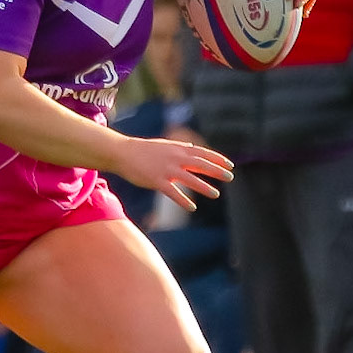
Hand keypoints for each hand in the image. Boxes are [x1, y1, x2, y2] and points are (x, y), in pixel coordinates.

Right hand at [112, 135, 233, 212]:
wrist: (123, 153)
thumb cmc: (143, 149)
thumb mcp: (164, 144)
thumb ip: (179, 147)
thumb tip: (191, 147)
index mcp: (177, 149)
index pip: (202, 153)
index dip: (217, 159)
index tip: (230, 165)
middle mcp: (175, 158)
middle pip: (200, 164)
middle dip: (216, 171)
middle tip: (230, 177)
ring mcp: (166, 170)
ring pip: (189, 179)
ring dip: (204, 187)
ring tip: (216, 194)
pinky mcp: (156, 180)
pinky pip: (172, 192)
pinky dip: (183, 200)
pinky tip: (192, 207)